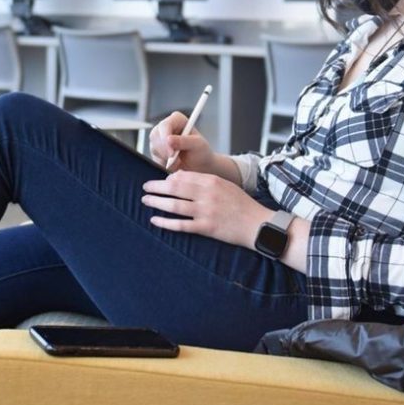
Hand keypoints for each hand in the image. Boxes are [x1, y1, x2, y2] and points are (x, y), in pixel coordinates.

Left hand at [141, 171, 269, 247]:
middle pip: (174, 188)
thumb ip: (203, 181)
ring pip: (174, 205)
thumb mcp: (224, 186)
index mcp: (211, 181)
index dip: (167, 178)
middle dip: (156, 187)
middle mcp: (207, 195)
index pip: (183, 176)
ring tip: (145, 201)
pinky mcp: (206, 228)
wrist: (259, 225)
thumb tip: (178, 179)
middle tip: (144, 188)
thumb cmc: (241, 204)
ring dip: (156, 202)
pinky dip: (165, 222)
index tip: (158, 181)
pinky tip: (155, 220)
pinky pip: (181, 225)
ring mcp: (206, 211)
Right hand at [149, 111, 216, 172]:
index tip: (171, 153)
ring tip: (178, 162)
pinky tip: (173, 165)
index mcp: (177, 120)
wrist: (199, 165)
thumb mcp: (198, 145)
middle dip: (164, 150)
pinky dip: (162, 164)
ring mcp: (159, 138)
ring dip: (164, 158)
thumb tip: (169, 139)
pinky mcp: (156, 150)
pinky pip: (154, 157)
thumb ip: (184, 141)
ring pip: (153, 147)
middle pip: (155, 135)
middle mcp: (166, 127)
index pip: (165, 125)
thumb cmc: (201, 152)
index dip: (165, 138)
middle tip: (175, 161)